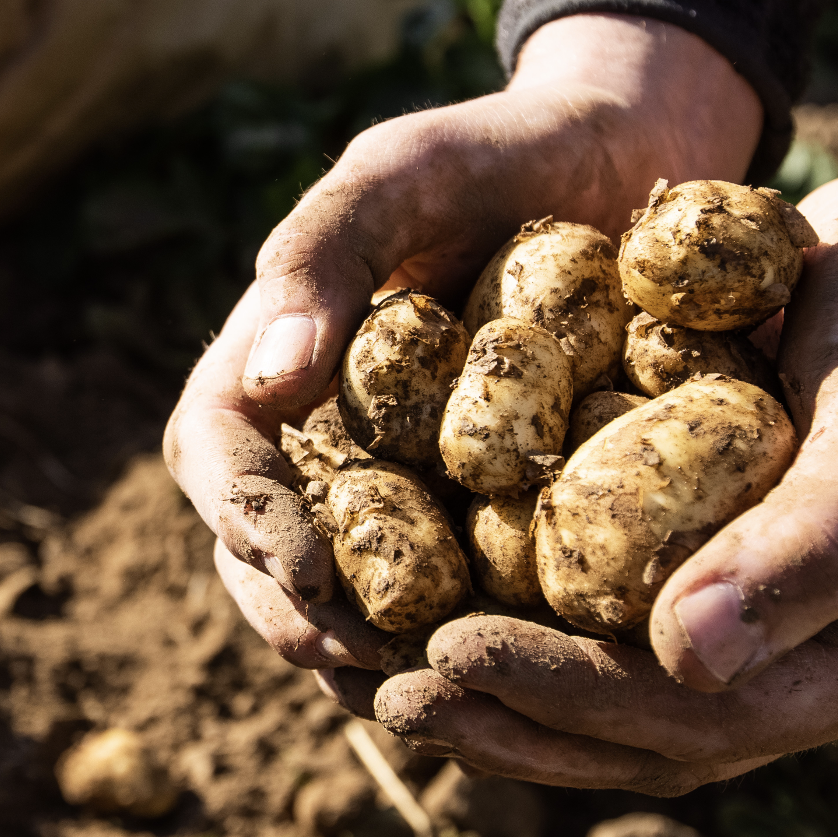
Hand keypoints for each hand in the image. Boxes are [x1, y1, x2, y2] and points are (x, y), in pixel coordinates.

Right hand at [164, 15, 761, 693]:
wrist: (616, 152)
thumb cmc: (497, 148)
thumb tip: (265, 380)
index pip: (221, 451)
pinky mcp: (493, 493)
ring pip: (359, 580)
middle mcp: (335, 426)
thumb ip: (326, 252)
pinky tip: (511, 662)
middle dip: (299, 611)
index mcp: (288, 357)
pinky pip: (464, 575)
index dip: (246, 516)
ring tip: (422, 688)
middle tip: (359, 661)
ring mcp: (412, 467)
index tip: (305, 568)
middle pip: (272, 543)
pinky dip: (467, 624)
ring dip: (372, 646)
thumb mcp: (405, 172)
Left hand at [374, 77, 837, 790]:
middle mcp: (828, 663)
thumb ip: (820, 539)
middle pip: (659, 735)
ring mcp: (777, 628)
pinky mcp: (724, 573)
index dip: (581, 699)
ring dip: (512, 700)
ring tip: (393, 678)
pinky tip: (441, 609)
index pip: (719, 717)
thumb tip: (689, 665)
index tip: (455, 653)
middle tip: (398, 690)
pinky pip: (617, 629)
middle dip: (523, 718)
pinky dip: (532, 629)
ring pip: (628, 706)